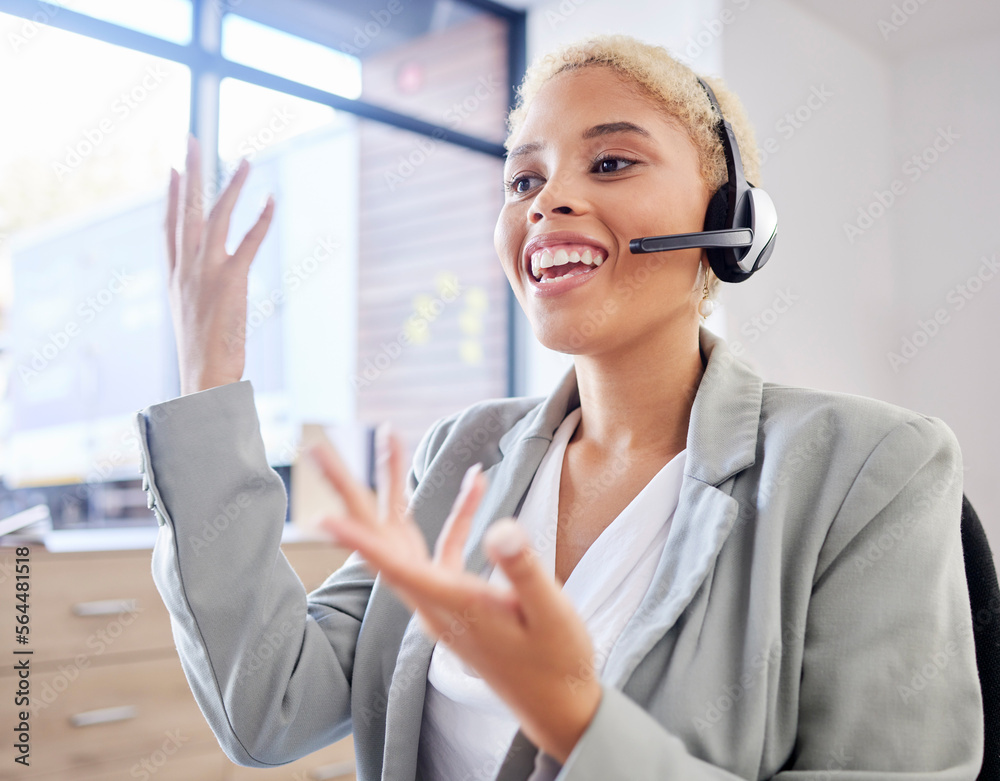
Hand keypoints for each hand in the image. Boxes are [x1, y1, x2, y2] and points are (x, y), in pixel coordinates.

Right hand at [165, 134, 274, 395]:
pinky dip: (261, 219)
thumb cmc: (202, 355)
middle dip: (190, 172)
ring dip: (231, 185)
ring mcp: (206, 272)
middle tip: (191, 139)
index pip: (169, 227)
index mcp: (174, 277)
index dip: (170, 195)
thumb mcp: (190, 318)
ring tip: (244, 159)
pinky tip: (270, 199)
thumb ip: (193, 295)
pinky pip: (248, 241)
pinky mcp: (231, 280)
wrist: (203, 377)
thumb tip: (202, 290)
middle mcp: (186, 269)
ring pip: (216, 217)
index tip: (173, 169)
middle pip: (185, 210)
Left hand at [307, 424, 603, 763]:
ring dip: (394, 488)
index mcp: (451, 605)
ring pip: (405, 538)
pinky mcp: (460, 597)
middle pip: (380, 541)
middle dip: (349, 495)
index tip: (322, 515)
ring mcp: (444, 599)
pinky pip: (445, 548)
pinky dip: (458, 514)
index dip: (359, 539)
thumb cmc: (556, 661)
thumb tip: (500, 526)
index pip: (394, 567)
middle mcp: (434, 601)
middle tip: (318, 451)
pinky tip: (477, 483)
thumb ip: (522, 570)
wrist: (558, 704)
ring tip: (387, 439)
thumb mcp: (549, 613)